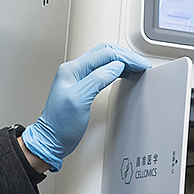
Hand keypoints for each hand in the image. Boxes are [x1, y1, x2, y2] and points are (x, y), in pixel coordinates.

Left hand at [20, 43, 150, 170]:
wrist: (51, 140)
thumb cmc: (60, 125)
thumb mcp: (79, 101)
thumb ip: (97, 79)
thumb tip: (116, 66)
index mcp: (72, 70)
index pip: (105, 54)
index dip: (126, 58)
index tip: (140, 65)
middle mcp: (75, 70)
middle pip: (105, 53)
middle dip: (126, 56)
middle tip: (142, 65)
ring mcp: (78, 77)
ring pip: (105, 60)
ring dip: (122, 61)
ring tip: (137, 68)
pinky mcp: (83, 85)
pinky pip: (102, 70)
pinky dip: (117, 69)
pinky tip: (124, 74)